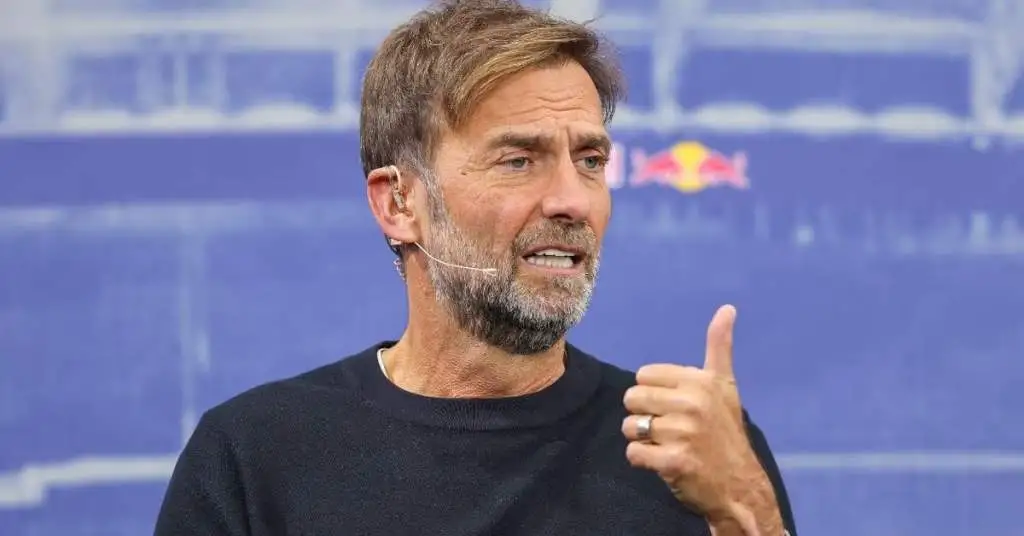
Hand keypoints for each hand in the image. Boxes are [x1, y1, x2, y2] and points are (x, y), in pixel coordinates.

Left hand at [621, 305, 780, 532]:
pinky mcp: (674, 462)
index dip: (653, 393)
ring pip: (630, 427)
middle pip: (632, 399)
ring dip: (642, 439)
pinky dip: (643, 460)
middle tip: (668, 429)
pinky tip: (663, 462)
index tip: (674, 408)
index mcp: (701, 381)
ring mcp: (683, 433)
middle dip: (644, 415)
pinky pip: (634, 453)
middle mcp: (692, 403)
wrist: (740, 486)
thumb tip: (727, 308)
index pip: (644, 376)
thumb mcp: (726, 386)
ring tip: (666, 445)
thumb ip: (720, 346)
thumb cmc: (726, 433)